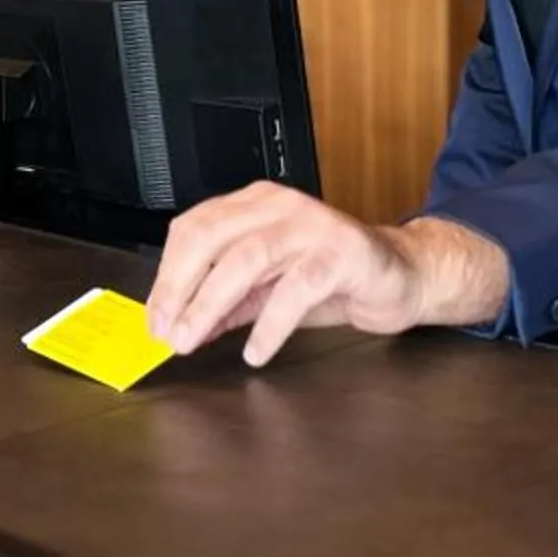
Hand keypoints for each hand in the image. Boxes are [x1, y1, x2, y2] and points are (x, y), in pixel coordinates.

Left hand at [145, 185, 508, 367]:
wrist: (402, 274)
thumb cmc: (333, 277)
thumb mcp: (267, 290)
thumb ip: (227, 303)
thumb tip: (180, 325)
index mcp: (254, 206)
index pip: (193, 228)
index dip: (167, 275)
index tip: (154, 318)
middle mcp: (279, 206)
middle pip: (210, 237)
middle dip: (179, 287)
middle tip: (166, 331)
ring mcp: (312, 225)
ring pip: (246, 258)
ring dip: (210, 303)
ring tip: (192, 340)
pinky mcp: (343, 252)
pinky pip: (296, 288)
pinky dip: (270, 324)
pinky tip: (256, 351)